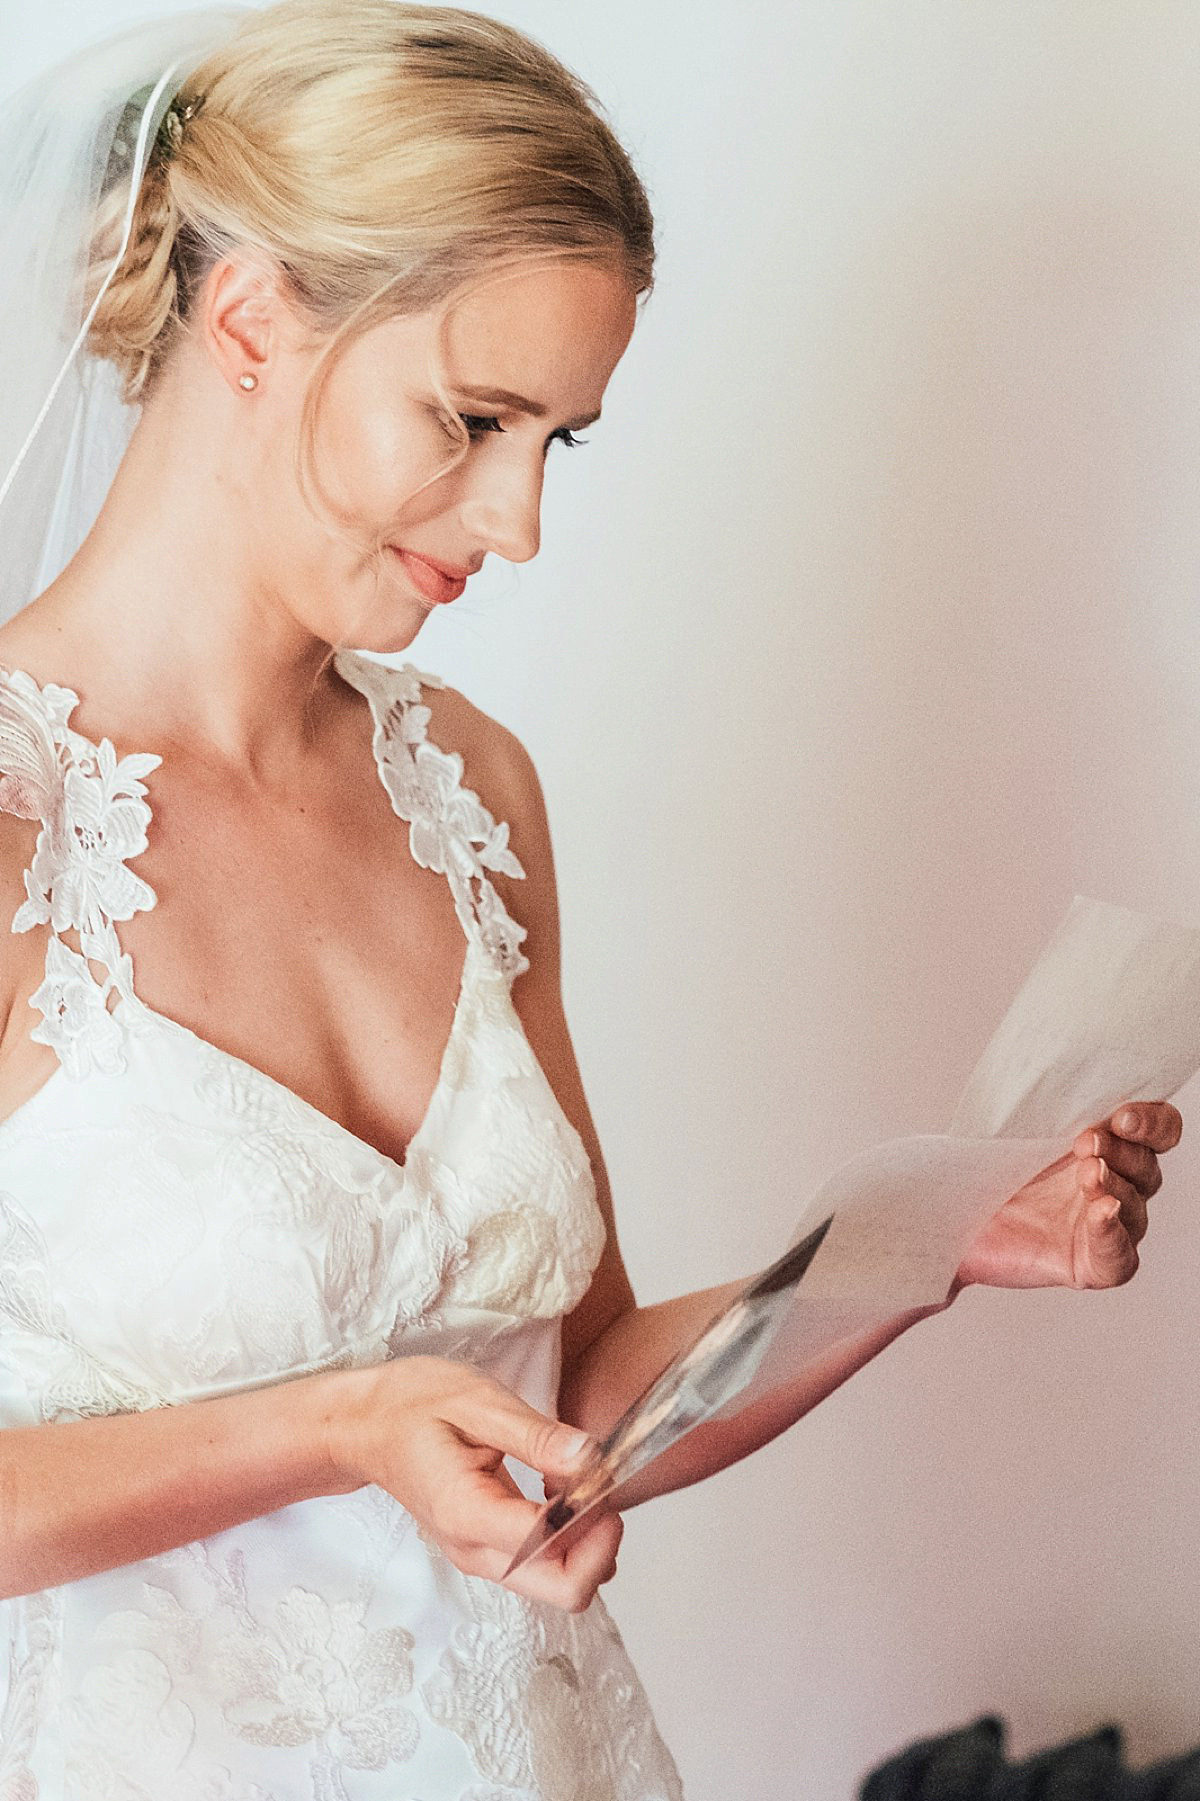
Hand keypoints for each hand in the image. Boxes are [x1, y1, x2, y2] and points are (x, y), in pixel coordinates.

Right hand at [321, 1355, 621, 1611]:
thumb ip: (537, 1436)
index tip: (601, 1472)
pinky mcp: (488, 1552)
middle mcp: (475, 1552)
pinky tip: (560, 1489)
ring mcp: (481, 1559)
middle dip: (601, 1547)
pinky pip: (545, 1565)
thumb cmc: (412, 1406)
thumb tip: (592, 1462)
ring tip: (576, 1480)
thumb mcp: (476, 1401)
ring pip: (559, 1584)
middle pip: (564, 1591)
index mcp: (468, 1514)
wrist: (365, 1427)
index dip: (593, 1518)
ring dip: (588, 1541)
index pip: (552, 1551)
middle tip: (601, 1487)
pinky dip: (570, 1537)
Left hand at [954, 1101, 1182, 1289]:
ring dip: (1114, 1185)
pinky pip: (1120, 1255)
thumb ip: (1029, 1104)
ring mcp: (1106, 1225)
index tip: (1122, 1115)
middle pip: (1147, 1165)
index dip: (1152, 1121)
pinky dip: (1112, 1233)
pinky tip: (1102, 1213)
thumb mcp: (1004, 1129)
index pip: (1158, 1129)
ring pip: (1135, 1205)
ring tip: (1088, 1174)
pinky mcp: (1094, 1264)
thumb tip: (1029, 1069)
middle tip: (1087, 1141)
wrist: (950, 1224)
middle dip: (1123, 1150)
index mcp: (1106, 1145)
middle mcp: (1116, 1184)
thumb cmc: (984, 1173)